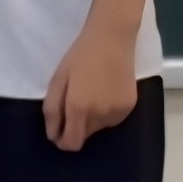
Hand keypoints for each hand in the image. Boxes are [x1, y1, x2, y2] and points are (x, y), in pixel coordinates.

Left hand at [42, 24, 140, 153]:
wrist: (113, 38)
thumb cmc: (80, 56)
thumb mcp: (57, 80)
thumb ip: (52, 110)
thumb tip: (54, 135)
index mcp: (79, 108)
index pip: (71, 144)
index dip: (62, 140)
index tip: (59, 129)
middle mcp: (100, 116)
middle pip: (84, 136)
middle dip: (76, 125)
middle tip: (75, 100)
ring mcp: (118, 113)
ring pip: (98, 128)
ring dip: (91, 118)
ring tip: (93, 91)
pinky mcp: (130, 107)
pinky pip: (112, 119)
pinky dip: (105, 111)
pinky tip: (106, 90)